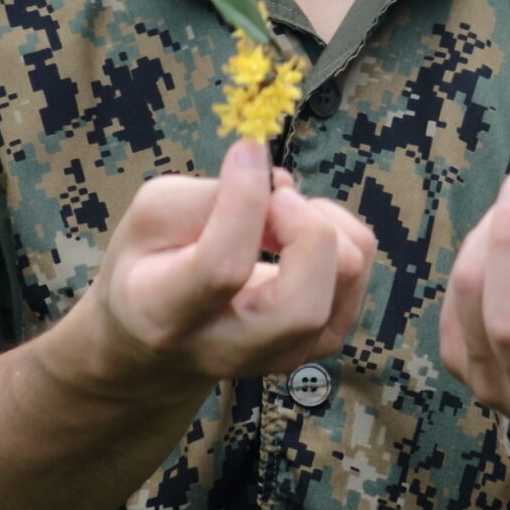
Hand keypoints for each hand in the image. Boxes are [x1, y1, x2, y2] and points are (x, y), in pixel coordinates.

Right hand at [55, 139, 375, 401]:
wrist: (158, 342)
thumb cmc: (151, 265)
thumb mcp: (152, 217)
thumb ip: (207, 197)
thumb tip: (276, 182)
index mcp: (167, 315)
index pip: (223, 268)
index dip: (245, 201)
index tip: (247, 153)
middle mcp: (228, 349)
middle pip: (303, 307)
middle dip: (307, 230)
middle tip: (278, 197)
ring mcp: (280, 355)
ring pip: (343, 281)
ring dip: (324, 222)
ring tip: (282, 210)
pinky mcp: (318, 343)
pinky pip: (357, 271)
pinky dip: (340, 233)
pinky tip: (300, 229)